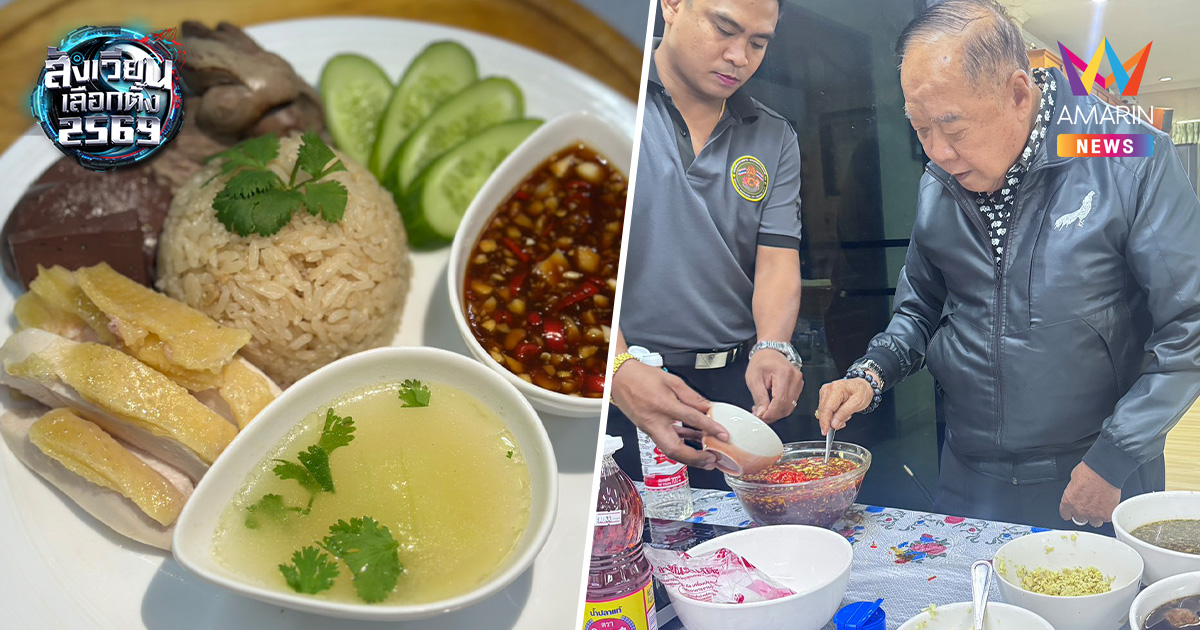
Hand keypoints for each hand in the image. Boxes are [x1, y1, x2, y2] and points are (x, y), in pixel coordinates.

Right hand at [611, 360, 729, 468]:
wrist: (619, 378)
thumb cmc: (641, 377)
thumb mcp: (672, 381)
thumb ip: (691, 396)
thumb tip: (707, 407)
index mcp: (663, 405)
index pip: (691, 419)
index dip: (710, 428)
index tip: (723, 435)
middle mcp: (655, 421)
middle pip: (675, 449)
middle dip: (695, 459)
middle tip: (711, 460)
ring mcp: (650, 428)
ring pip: (670, 450)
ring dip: (690, 456)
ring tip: (706, 457)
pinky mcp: (648, 429)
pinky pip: (667, 441)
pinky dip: (682, 444)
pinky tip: (693, 442)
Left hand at [745, 349, 803, 421]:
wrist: (770, 352)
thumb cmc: (761, 362)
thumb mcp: (754, 379)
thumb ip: (759, 397)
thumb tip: (762, 413)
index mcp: (784, 374)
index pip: (780, 400)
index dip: (770, 413)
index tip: (761, 417)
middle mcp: (795, 379)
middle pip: (787, 406)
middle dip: (772, 415)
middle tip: (759, 415)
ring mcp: (799, 383)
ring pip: (790, 407)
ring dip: (776, 413)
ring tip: (763, 409)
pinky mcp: (798, 387)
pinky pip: (791, 403)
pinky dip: (780, 408)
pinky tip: (770, 405)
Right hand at [815, 378, 873, 435]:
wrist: (863, 385)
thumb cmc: (862, 391)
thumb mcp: (857, 404)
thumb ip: (844, 413)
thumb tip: (833, 424)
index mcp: (837, 388)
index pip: (827, 408)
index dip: (825, 421)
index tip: (825, 431)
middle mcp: (828, 388)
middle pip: (823, 410)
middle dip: (830, 421)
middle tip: (842, 423)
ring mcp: (825, 391)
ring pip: (823, 411)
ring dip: (832, 417)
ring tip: (845, 414)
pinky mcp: (824, 395)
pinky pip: (824, 409)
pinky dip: (832, 414)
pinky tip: (840, 412)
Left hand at [1059, 462, 1120, 526]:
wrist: (1104, 472)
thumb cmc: (1089, 472)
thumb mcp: (1073, 480)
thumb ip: (1073, 491)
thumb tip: (1077, 492)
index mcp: (1068, 502)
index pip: (1065, 515)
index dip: (1070, 513)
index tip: (1073, 512)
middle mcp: (1079, 510)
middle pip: (1080, 519)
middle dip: (1084, 513)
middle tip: (1089, 506)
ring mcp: (1093, 514)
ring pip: (1094, 522)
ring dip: (1096, 516)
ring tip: (1099, 507)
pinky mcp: (1106, 515)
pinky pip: (1106, 519)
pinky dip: (1107, 514)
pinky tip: (1108, 506)